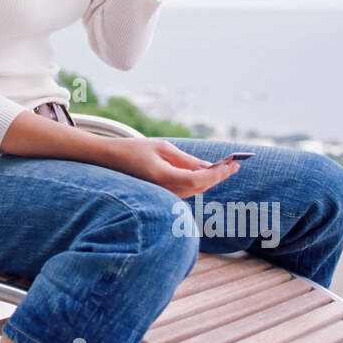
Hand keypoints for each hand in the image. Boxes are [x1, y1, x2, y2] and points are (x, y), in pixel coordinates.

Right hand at [107, 137, 242, 196]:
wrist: (108, 160)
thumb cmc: (134, 150)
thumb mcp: (162, 147)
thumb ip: (186, 159)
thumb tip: (209, 168)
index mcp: (163, 176)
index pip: (198, 180)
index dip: (218, 174)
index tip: (232, 164)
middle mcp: (164, 190)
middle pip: (200, 187)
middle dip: (219, 176)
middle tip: (234, 164)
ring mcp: (162, 195)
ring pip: (195, 191)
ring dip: (210, 180)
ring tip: (225, 167)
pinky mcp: (161, 195)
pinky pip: (186, 191)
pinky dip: (199, 182)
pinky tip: (207, 172)